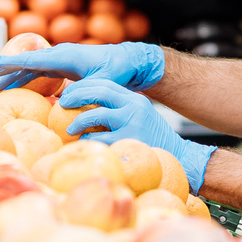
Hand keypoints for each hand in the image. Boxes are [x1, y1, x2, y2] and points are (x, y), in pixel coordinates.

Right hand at [0, 40, 164, 92]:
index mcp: (66, 56)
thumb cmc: (117, 72)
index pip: (33, 59)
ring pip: (28, 68)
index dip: (12, 63)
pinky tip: (11, 86)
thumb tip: (62, 102)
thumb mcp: (102, 82)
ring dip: (10, 75)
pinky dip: (22, 78)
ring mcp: (58, 60)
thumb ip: (84, 90)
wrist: (128, 62)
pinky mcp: (61, 67)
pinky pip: (36, 72)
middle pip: (25, 61)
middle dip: (4, 68)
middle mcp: (59, 55)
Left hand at [58, 79, 214, 191]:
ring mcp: (133, 122)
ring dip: (79, 120)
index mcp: (134, 99)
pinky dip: (87, 140)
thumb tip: (87, 111)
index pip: (105, 83)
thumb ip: (118, 112)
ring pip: (97, 114)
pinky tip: (82, 144)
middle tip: (62, 104)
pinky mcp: (130, 139)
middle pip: (99, 92)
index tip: (68, 92)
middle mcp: (134, 106)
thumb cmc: (152, 141)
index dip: (84, 86)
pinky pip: (101, 138)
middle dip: (77, 95)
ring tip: (69, 129)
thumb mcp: (138, 119)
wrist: (179, 157)